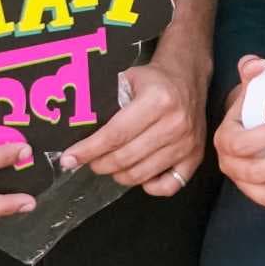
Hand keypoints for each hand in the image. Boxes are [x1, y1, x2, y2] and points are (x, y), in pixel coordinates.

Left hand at [68, 59, 205, 193]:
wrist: (188, 78)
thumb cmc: (153, 80)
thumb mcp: (127, 80)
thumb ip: (105, 103)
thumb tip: (76, 131)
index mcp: (158, 100)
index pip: (115, 135)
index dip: (89, 150)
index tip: (69, 159)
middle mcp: (175, 124)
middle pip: (126, 158)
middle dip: (99, 164)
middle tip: (89, 161)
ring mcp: (187, 143)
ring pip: (142, 174)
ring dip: (119, 175)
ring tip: (110, 166)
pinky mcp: (195, 157)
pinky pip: (169, 186)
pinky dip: (150, 187)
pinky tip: (139, 175)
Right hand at [216, 60, 264, 210]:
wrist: (249, 125)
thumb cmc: (252, 107)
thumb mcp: (249, 86)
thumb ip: (250, 71)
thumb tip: (257, 65)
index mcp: (226, 138)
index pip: (239, 145)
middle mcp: (231, 164)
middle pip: (254, 173)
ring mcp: (246, 183)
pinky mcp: (262, 194)